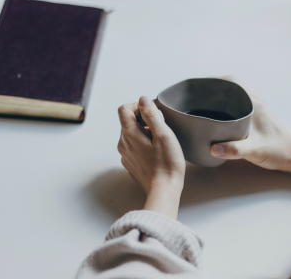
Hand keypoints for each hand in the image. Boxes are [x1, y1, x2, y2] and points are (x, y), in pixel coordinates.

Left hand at [117, 96, 185, 217]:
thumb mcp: (163, 134)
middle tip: (160, 127)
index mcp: (129, 134)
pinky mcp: (131, 163)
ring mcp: (126, 155)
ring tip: (159, 141)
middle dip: (143, 119)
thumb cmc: (167, 163)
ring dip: (144, 131)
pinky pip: (133, 146)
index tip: (151, 111)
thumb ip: (152, 114)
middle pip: (127, 121)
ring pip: (131, 134)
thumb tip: (143, 100)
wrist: (164, 190)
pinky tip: (156, 152)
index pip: (124, 109)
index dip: (138, 106)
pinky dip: (143, 143)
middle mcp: (123, 144)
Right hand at [209, 76, 290, 182]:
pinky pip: (234, 107)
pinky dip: (223, 108)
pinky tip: (213, 119)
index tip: (200, 85)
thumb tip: (212, 148)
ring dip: (217, 98)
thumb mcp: (255, 150)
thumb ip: (235, 149)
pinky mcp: (253, 119)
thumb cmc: (277, 151)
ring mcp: (253, 110)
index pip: (233, 82)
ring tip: (200, 106)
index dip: (215, 80)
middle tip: (195, 97)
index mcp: (253, 104)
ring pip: (232, 97)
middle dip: (212, 89)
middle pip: (230, 87)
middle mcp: (253, 103)